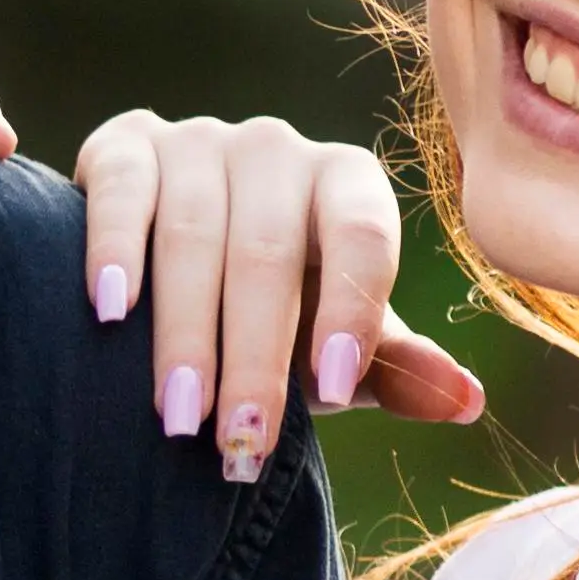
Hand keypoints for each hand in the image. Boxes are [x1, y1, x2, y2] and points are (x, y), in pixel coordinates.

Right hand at [71, 110, 476, 480]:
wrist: (164, 262)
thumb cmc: (266, 312)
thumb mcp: (330, 344)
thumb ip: (391, 369)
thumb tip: (468, 405)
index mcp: (345, 185)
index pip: (361, 240)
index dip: (350, 314)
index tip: (335, 395)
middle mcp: (278, 150)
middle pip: (268, 252)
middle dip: (253, 356)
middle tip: (240, 439)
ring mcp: (198, 140)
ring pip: (194, 233)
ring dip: (184, 333)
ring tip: (177, 413)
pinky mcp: (124, 144)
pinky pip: (122, 192)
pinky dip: (114, 249)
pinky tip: (110, 310)